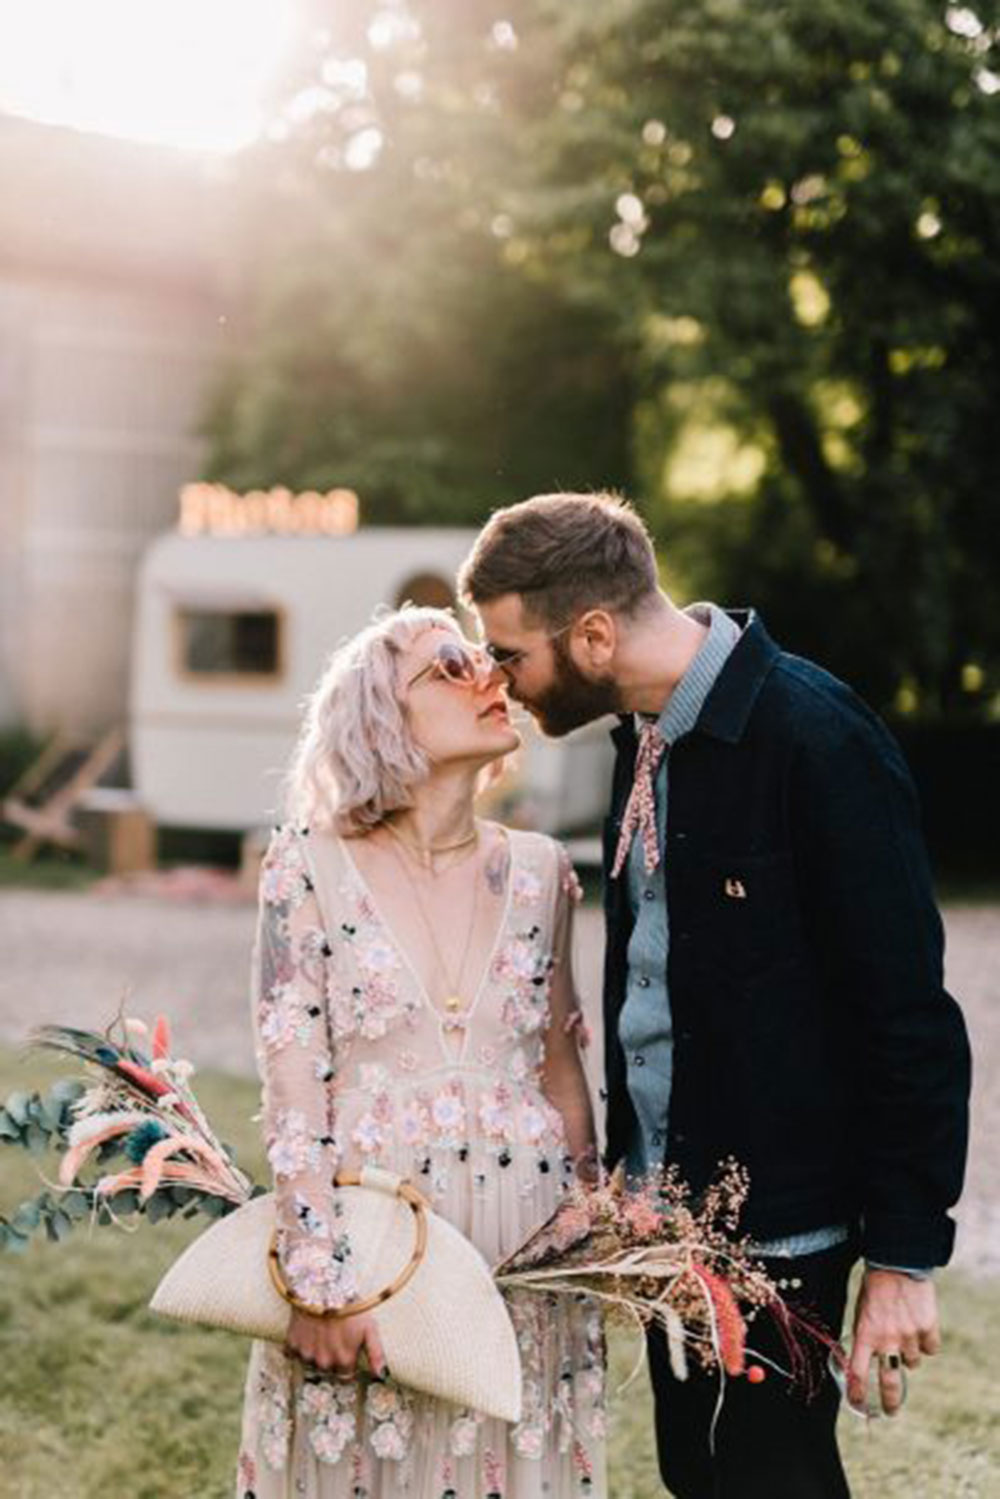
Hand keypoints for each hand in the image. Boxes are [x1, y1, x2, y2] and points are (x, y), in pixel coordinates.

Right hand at [284, 1307, 385, 1379]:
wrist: (322, 1287)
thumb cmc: (349, 1307)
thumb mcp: (369, 1327)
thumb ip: (376, 1354)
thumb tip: (381, 1376)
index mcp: (344, 1361)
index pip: (346, 1375)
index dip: (348, 1364)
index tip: (347, 1352)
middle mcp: (324, 1362)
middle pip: (329, 1369)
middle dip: (332, 1358)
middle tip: (334, 1339)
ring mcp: (307, 1354)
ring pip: (313, 1361)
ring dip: (317, 1352)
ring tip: (322, 1332)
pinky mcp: (292, 1344)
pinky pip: (296, 1352)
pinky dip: (302, 1345)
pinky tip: (309, 1331)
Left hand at [848, 1268, 939, 1415]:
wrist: (898, 1263)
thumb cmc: (875, 1287)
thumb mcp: (860, 1311)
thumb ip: (864, 1335)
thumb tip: (860, 1360)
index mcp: (865, 1334)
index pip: (857, 1372)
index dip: (857, 1392)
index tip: (858, 1404)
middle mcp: (887, 1340)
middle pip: (890, 1383)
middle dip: (890, 1402)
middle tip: (890, 1411)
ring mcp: (909, 1336)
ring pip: (912, 1363)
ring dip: (908, 1354)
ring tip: (904, 1332)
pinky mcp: (928, 1329)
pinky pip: (930, 1349)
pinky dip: (926, 1343)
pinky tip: (919, 1327)